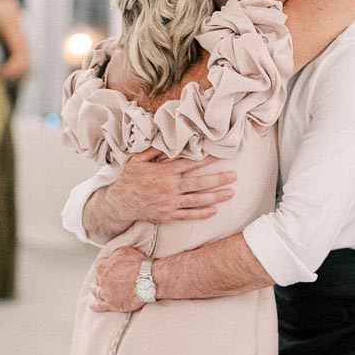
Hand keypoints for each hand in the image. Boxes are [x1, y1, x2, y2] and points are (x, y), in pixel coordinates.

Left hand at [90, 246, 145, 312]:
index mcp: (102, 266)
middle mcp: (101, 280)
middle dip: (100, 278)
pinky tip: (92, 306)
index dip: (106, 265)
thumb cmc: (138, 264)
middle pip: (98, 278)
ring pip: (96, 292)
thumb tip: (111, 256)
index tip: (109, 266)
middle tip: (106, 278)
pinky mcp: (111, 304)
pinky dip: (95, 306)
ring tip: (96, 289)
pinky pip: (100, 306)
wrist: (148, 280)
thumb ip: (114, 253)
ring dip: (96, 290)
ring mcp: (105, 293)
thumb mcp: (125, 250)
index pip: (100, 264)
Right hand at [109, 149, 235, 223]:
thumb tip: (166, 140)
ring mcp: (171, 202)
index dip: (207, 159)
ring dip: (216, 196)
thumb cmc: (129, 179)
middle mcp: (171, 187)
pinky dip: (202, 213)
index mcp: (165, 172)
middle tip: (234, 176)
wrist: (120, 204)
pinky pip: (188, 215)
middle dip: (218, 179)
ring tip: (230, 193)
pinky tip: (214, 210)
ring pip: (198, 199)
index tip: (220, 156)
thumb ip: (153, 150)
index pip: (190, 164)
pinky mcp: (169, 214)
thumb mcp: (137, 160)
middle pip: (199, 182)